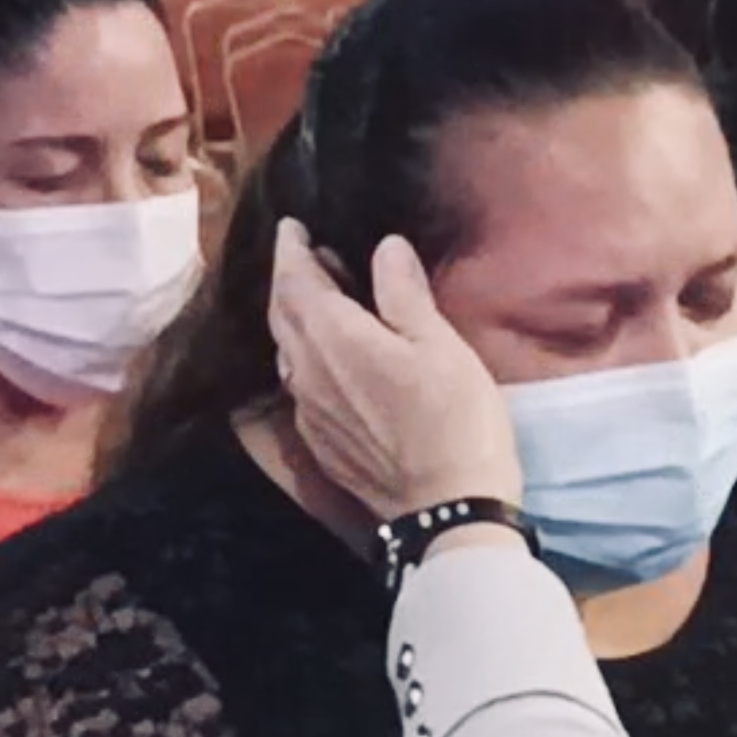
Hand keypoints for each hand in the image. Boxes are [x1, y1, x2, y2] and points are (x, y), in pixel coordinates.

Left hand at [269, 218, 521, 525]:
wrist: (446, 509)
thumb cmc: (454, 419)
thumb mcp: (440, 345)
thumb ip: (404, 293)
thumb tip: (384, 248)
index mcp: (333, 337)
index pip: (295, 281)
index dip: (291, 250)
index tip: (292, 227)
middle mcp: (306, 371)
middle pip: (282, 315)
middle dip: (289, 281)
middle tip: (307, 258)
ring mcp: (308, 411)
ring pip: (286, 352)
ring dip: (295, 321)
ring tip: (319, 304)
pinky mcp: (319, 443)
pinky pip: (298, 387)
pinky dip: (306, 359)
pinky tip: (328, 362)